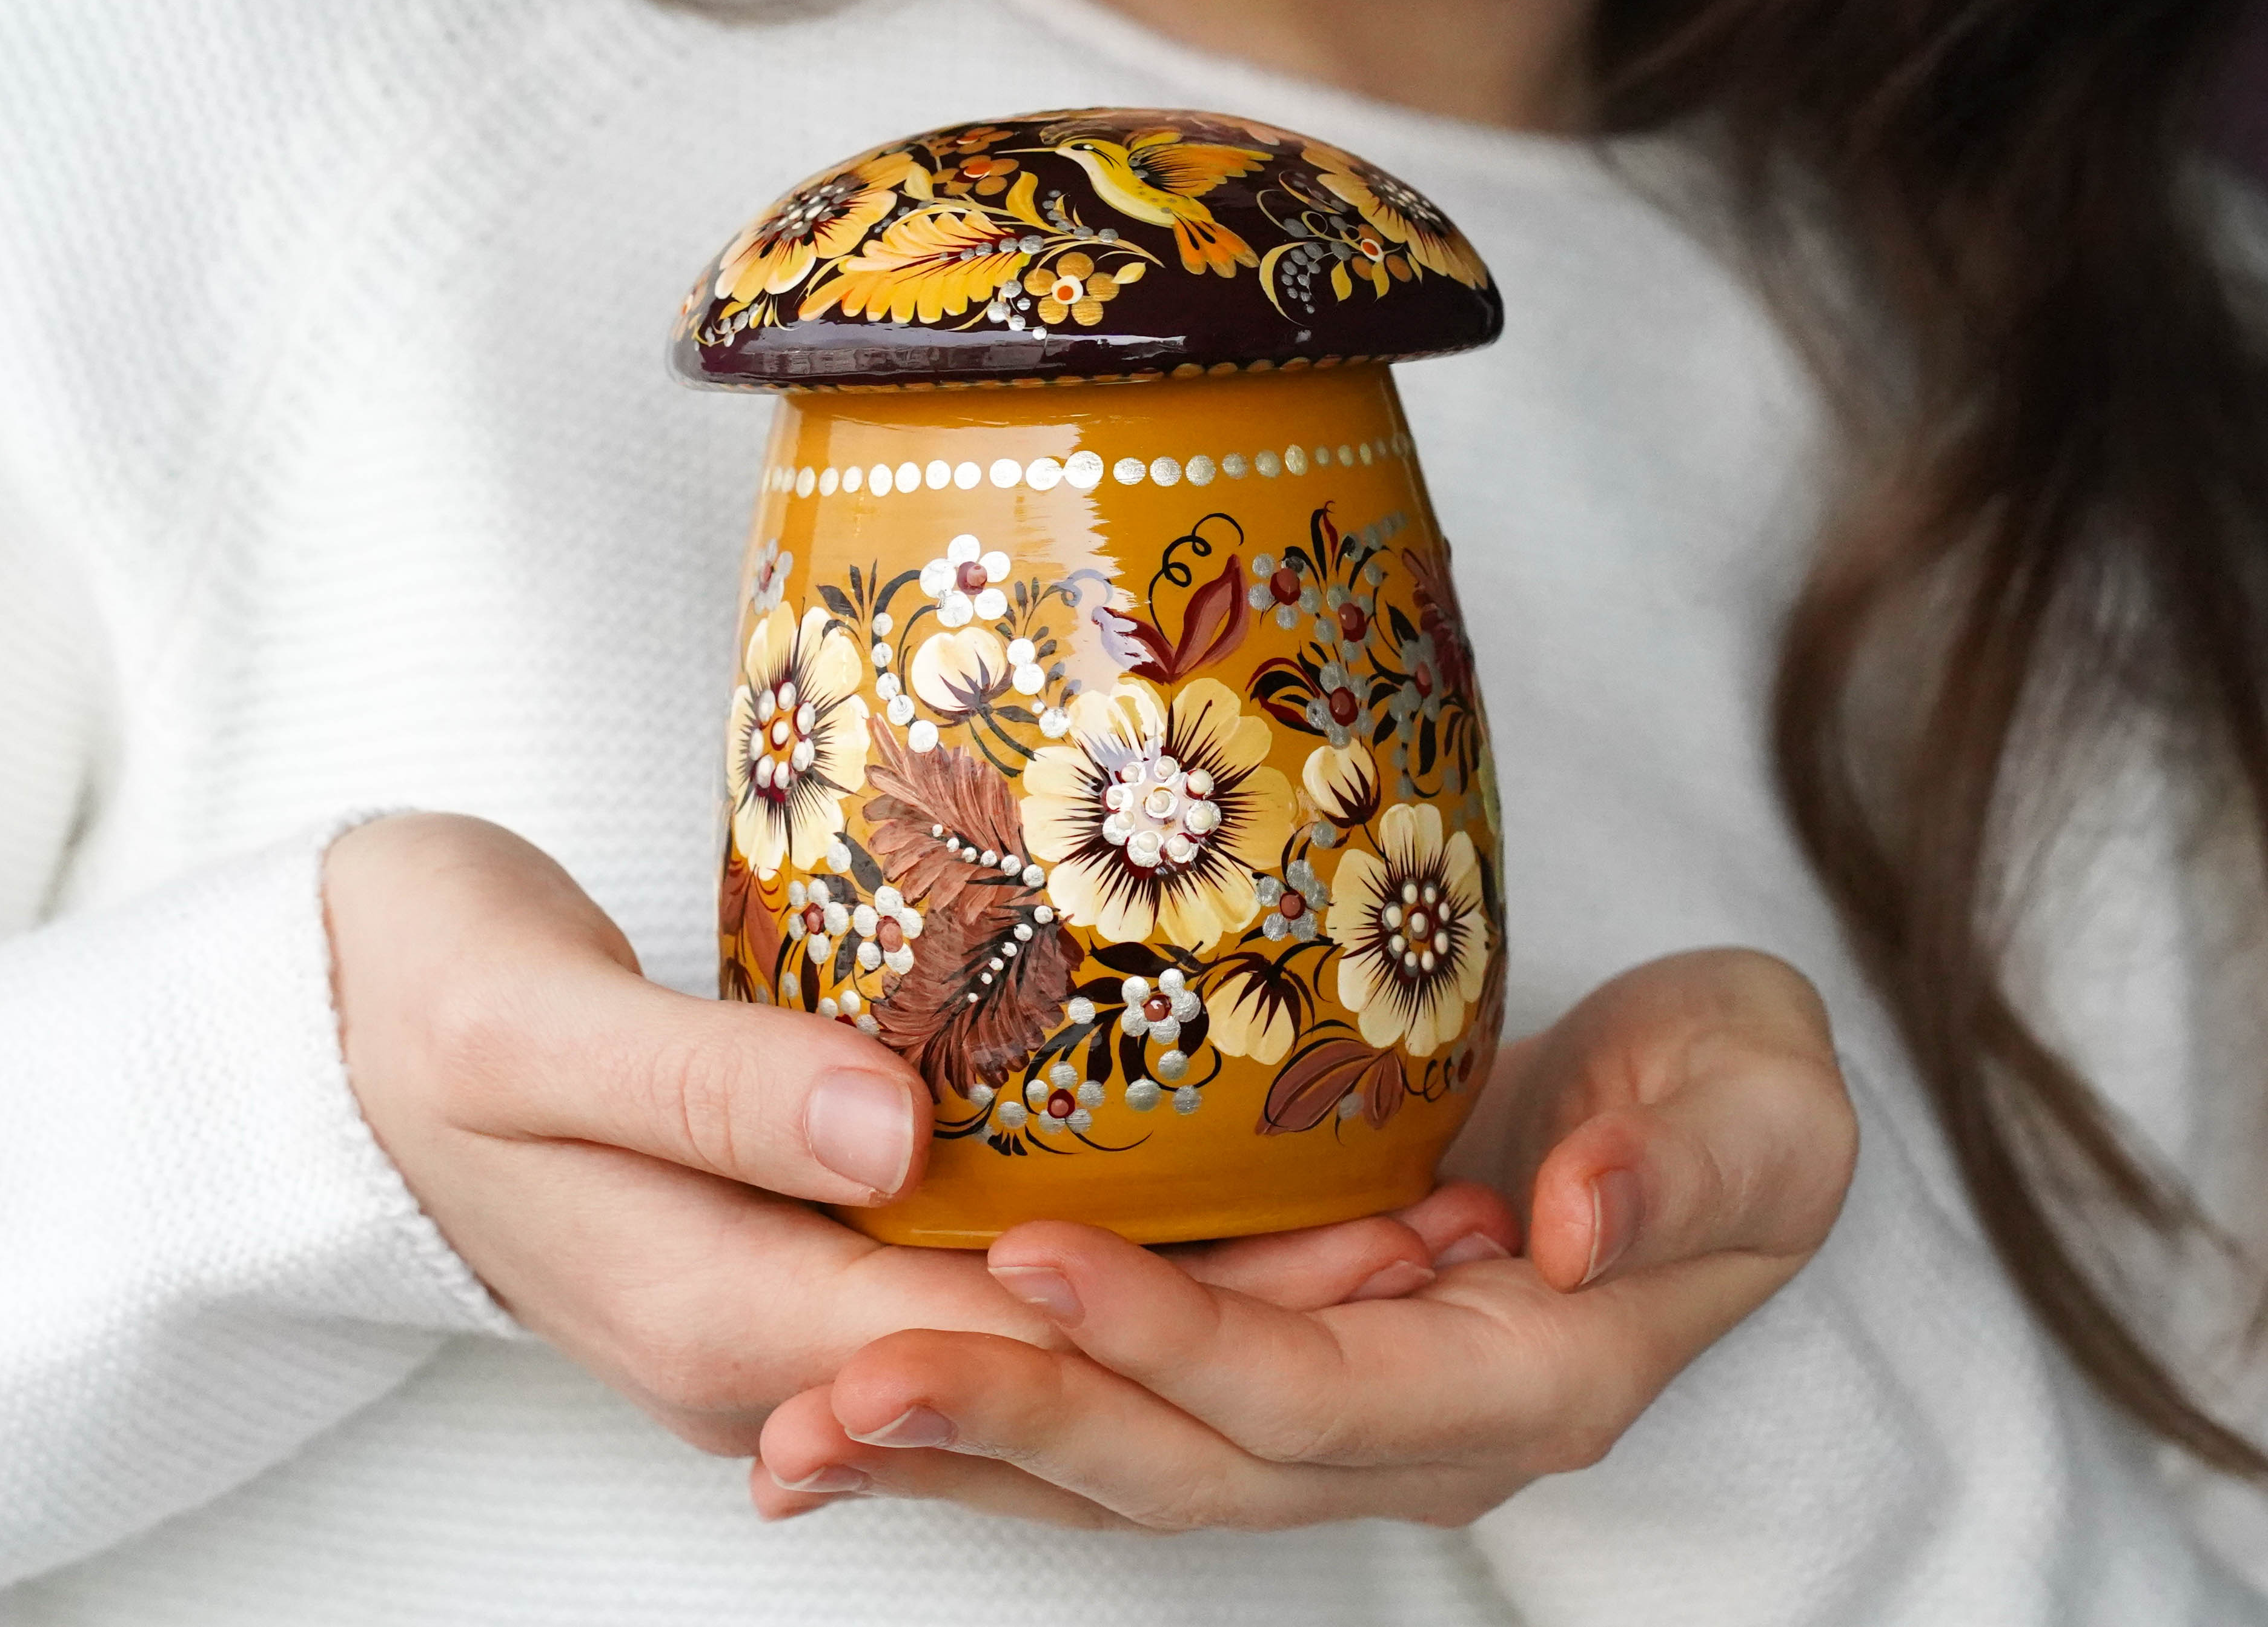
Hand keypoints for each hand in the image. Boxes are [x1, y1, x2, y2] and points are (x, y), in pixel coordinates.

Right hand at [323, 814, 1476, 1455]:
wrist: (324, 1031)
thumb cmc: (418, 1004)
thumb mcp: (534, 1028)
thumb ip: (706, 1085)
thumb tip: (883, 1132)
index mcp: (720, 1311)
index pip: (999, 1336)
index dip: (1192, 1302)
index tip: (1364, 1250)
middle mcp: (770, 1344)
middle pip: (1049, 1356)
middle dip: (1249, 1317)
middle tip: (1440, 1232)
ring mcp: (781, 1307)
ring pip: (1029, 1330)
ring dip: (1202, 1292)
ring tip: (1384, 1213)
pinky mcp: (790, 1245)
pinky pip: (976, 1279)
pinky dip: (1105, 1253)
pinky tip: (1207, 1192)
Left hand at [750, 947, 1857, 1526]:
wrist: (1708, 1106)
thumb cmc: (1740, 1097)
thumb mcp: (1764, 1111)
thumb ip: (1691, 1170)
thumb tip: (1583, 1228)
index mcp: (1515, 1380)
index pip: (1311, 1392)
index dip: (1170, 1342)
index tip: (1029, 1256)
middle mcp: (1405, 1428)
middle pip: (1183, 1458)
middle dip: (1009, 1426)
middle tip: (830, 1389)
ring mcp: (1332, 1406)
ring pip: (1127, 1460)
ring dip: (964, 1449)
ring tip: (793, 1433)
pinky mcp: (1280, 1358)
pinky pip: (1123, 1409)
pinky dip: (997, 1412)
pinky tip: (865, 1398)